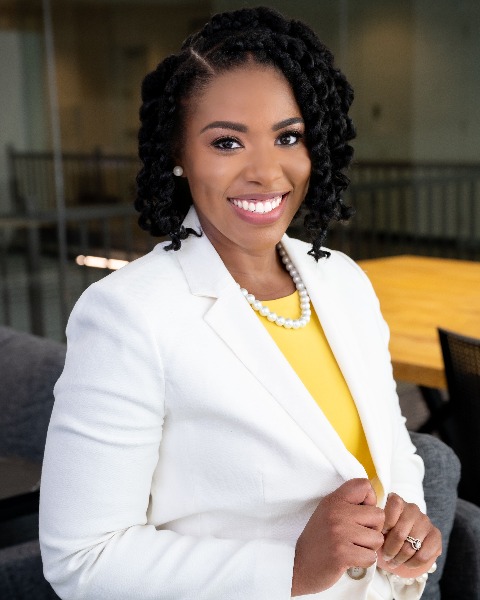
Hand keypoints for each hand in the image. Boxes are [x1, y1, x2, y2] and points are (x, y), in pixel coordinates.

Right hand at [291, 478, 384, 595]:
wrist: (299, 565)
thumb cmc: (319, 540)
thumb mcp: (328, 512)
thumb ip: (348, 503)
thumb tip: (375, 499)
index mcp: (334, 500)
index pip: (364, 485)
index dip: (369, 500)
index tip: (360, 513)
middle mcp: (336, 512)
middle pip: (379, 515)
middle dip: (373, 529)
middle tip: (357, 536)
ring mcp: (339, 533)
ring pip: (378, 538)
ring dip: (369, 547)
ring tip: (352, 548)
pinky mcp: (342, 554)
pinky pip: (371, 557)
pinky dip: (364, 561)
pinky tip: (350, 559)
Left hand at [376, 493, 441, 578]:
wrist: (408, 537)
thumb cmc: (389, 529)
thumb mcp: (380, 524)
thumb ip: (376, 525)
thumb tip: (372, 534)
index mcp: (398, 502)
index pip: (393, 505)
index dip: (385, 523)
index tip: (380, 534)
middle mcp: (413, 509)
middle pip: (400, 533)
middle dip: (390, 550)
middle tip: (385, 558)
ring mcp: (426, 521)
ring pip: (410, 547)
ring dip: (400, 559)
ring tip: (393, 563)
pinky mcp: (436, 535)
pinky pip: (423, 555)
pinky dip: (412, 563)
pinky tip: (406, 564)